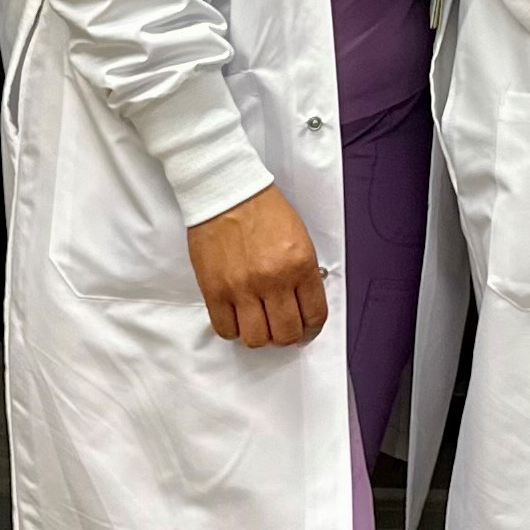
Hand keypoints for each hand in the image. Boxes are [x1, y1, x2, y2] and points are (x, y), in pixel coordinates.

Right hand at [188, 184, 328, 347]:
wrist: (226, 191)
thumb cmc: (262, 209)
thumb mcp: (299, 237)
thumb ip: (303, 273)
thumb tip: (303, 305)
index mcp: (300, 265)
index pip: (314, 315)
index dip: (311, 329)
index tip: (306, 330)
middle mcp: (273, 280)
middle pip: (286, 334)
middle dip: (288, 337)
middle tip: (282, 329)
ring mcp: (242, 288)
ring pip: (256, 339)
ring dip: (261, 336)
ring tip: (259, 323)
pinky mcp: (214, 290)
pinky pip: (225, 329)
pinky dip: (233, 330)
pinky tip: (237, 317)